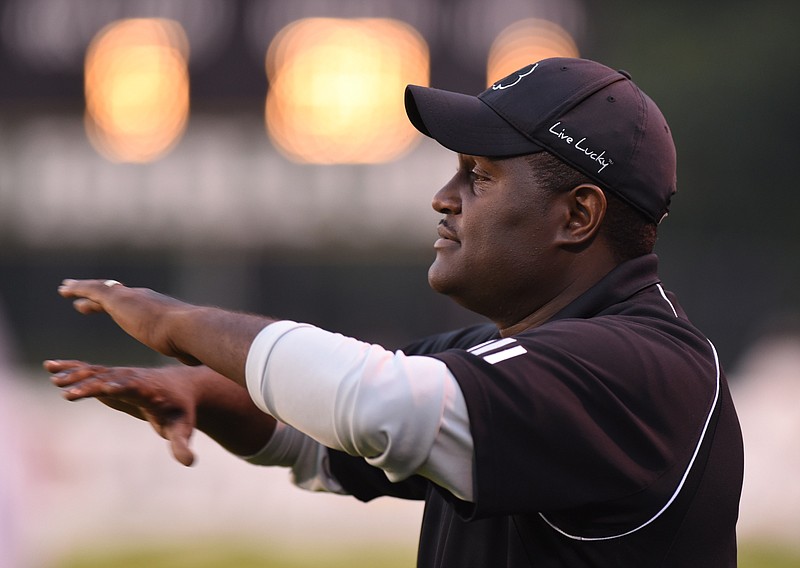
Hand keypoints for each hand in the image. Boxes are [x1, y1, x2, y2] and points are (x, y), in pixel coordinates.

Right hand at [45, 359, 198, 465]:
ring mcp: (120, 376)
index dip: (120, 387)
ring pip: (96, 373)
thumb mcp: (183, 428)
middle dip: (90, 384)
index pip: (133, 388)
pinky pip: (89, 371)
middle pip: (109, 379)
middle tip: (68, 392)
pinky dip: (71, 368)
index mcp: (150, 390)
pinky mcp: (111, 377)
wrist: (183, 387)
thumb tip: (189, 462)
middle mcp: (133, 379)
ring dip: (75, 374)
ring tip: (53, 378)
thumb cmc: (181, 411)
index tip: (105, 388)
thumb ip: (182, 444)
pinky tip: (50, 366)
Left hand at [57, 279, 200, 365]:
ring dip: (83, 288)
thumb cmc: (191, 343)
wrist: (188, 330)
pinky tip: (65, 291)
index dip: (121, 306)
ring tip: (66, 289)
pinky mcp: (118, 299)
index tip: (110, 308)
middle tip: (83, 297)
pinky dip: (78, 289)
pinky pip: (93, 290)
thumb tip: (193, 360)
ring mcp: (132, 296)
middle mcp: (145, 298)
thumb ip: (185, 352)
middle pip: (117, 294)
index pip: (135, 306)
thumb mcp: (184, 347)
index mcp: (158, 310)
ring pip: (102, 289)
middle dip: (100, 295)